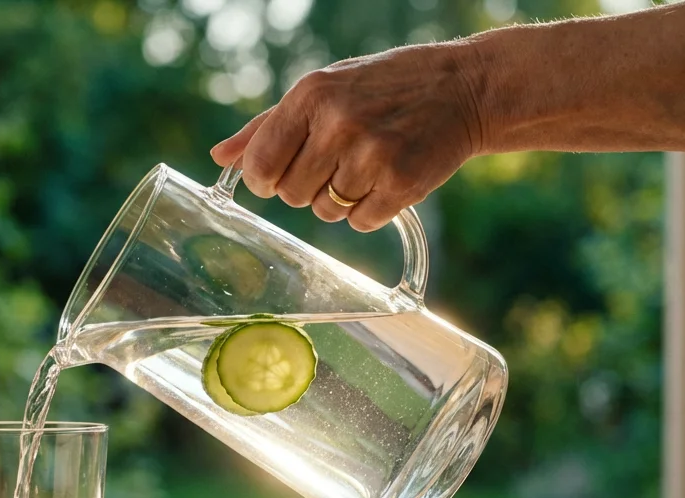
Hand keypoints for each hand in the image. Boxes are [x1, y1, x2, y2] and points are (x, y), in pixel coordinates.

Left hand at [210, 42, 487, 231]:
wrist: (464, 88)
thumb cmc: (383, 88)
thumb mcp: (322, 90)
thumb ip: (267, 126)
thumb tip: (220, 158)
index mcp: (311, 95)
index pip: (260, 166)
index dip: (266, 180)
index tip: (282, 174)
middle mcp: (338, 123)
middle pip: (290, 195)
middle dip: (307, 187)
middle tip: (337, 161)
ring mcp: (371, 154)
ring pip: (325, 212)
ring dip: (340, 200)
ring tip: (367, 165)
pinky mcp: (401, 183)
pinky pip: (360, 222)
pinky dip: (370, 210)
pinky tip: (388, 178)